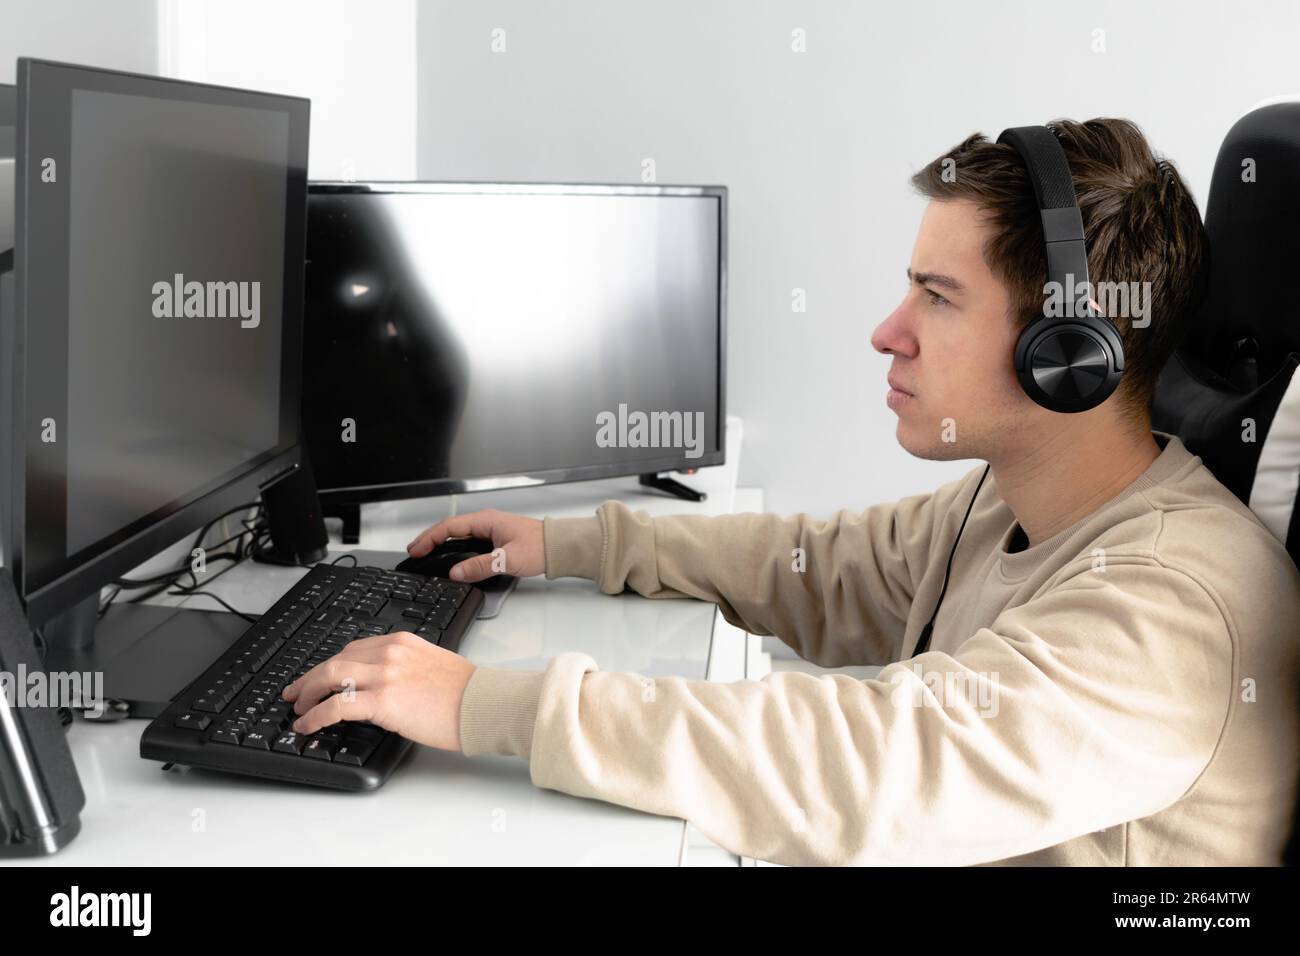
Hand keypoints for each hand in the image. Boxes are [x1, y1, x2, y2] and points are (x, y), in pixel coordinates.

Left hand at [280, 632, 474, 751]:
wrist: (483, 704)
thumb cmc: (467, 693)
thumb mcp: (433, 665)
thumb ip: (406, 667)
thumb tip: (385, 687)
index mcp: (402, 642)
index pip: (354, 648)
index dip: (330, 664)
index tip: (320, 676)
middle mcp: (389, 653)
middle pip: (335, 659)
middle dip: (309, 677)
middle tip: (296, 692)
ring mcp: (384, 675)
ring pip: (329, 676)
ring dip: (307, 694)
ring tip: (299, 710)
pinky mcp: (382, 701)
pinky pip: (336, 706)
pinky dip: (316, 716)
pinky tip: (308, 725)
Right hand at [405, 508, 544, 582]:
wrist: (560, 547)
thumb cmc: (540, 547)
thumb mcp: (507, 559)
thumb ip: (480, 566)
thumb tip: (456, 572)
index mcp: (485, 521)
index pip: (448, 528)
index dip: (429, 539)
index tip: (416, 550)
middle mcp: (486, 522)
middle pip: (450, 529)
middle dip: (430, 539)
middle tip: (414, 551)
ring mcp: (490, 529)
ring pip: (458, 534)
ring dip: (441, 542)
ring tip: (427, 553)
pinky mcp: (496, 538)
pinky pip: (468, 540)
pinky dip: (454, 546)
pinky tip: (451, 556)